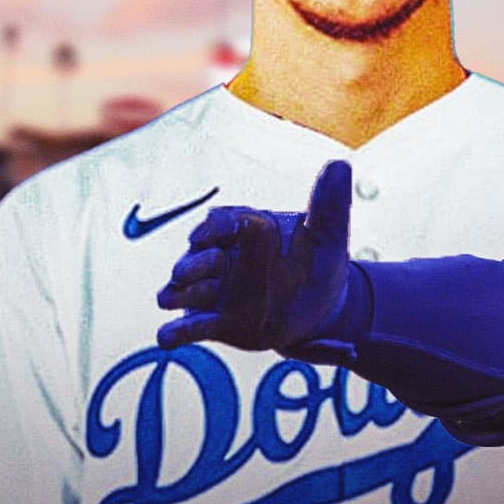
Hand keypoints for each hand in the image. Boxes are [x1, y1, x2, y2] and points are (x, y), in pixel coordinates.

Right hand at [157, 160, 352, 351]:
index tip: (210, 231)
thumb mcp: (329, 235)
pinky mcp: (216, 322)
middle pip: (200, 257)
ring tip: (167, 299)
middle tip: (184, 272)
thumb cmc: (317, 264)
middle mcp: (223, 258)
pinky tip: (165, 338)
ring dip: (178, 293)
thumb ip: (330, 205)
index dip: (216, 227)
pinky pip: (193, 326)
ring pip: (191, 290)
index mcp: (245, 230)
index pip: (224, 222)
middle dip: (192, 264)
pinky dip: (178, 332)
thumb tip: (339, 165)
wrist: (318, 309)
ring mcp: (216, 291)